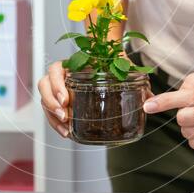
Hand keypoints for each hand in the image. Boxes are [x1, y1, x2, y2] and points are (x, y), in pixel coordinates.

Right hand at [37, 52, 151, 138]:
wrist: (108, 60)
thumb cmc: (113, 62)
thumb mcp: (123, 67)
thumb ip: (136, 79)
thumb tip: (149, 98)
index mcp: (72, 63)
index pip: (55, 70)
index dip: (56, 84)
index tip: (66, 99)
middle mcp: (62, 74)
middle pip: (44, 85)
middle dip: (51, 103)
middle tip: (65, 115)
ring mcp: (59, 86)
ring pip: (45, 99)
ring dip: (51, 116)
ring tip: (65, 128)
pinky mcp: (61, 99)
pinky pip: (51, 110)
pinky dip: (56, 122)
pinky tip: (66, 132)